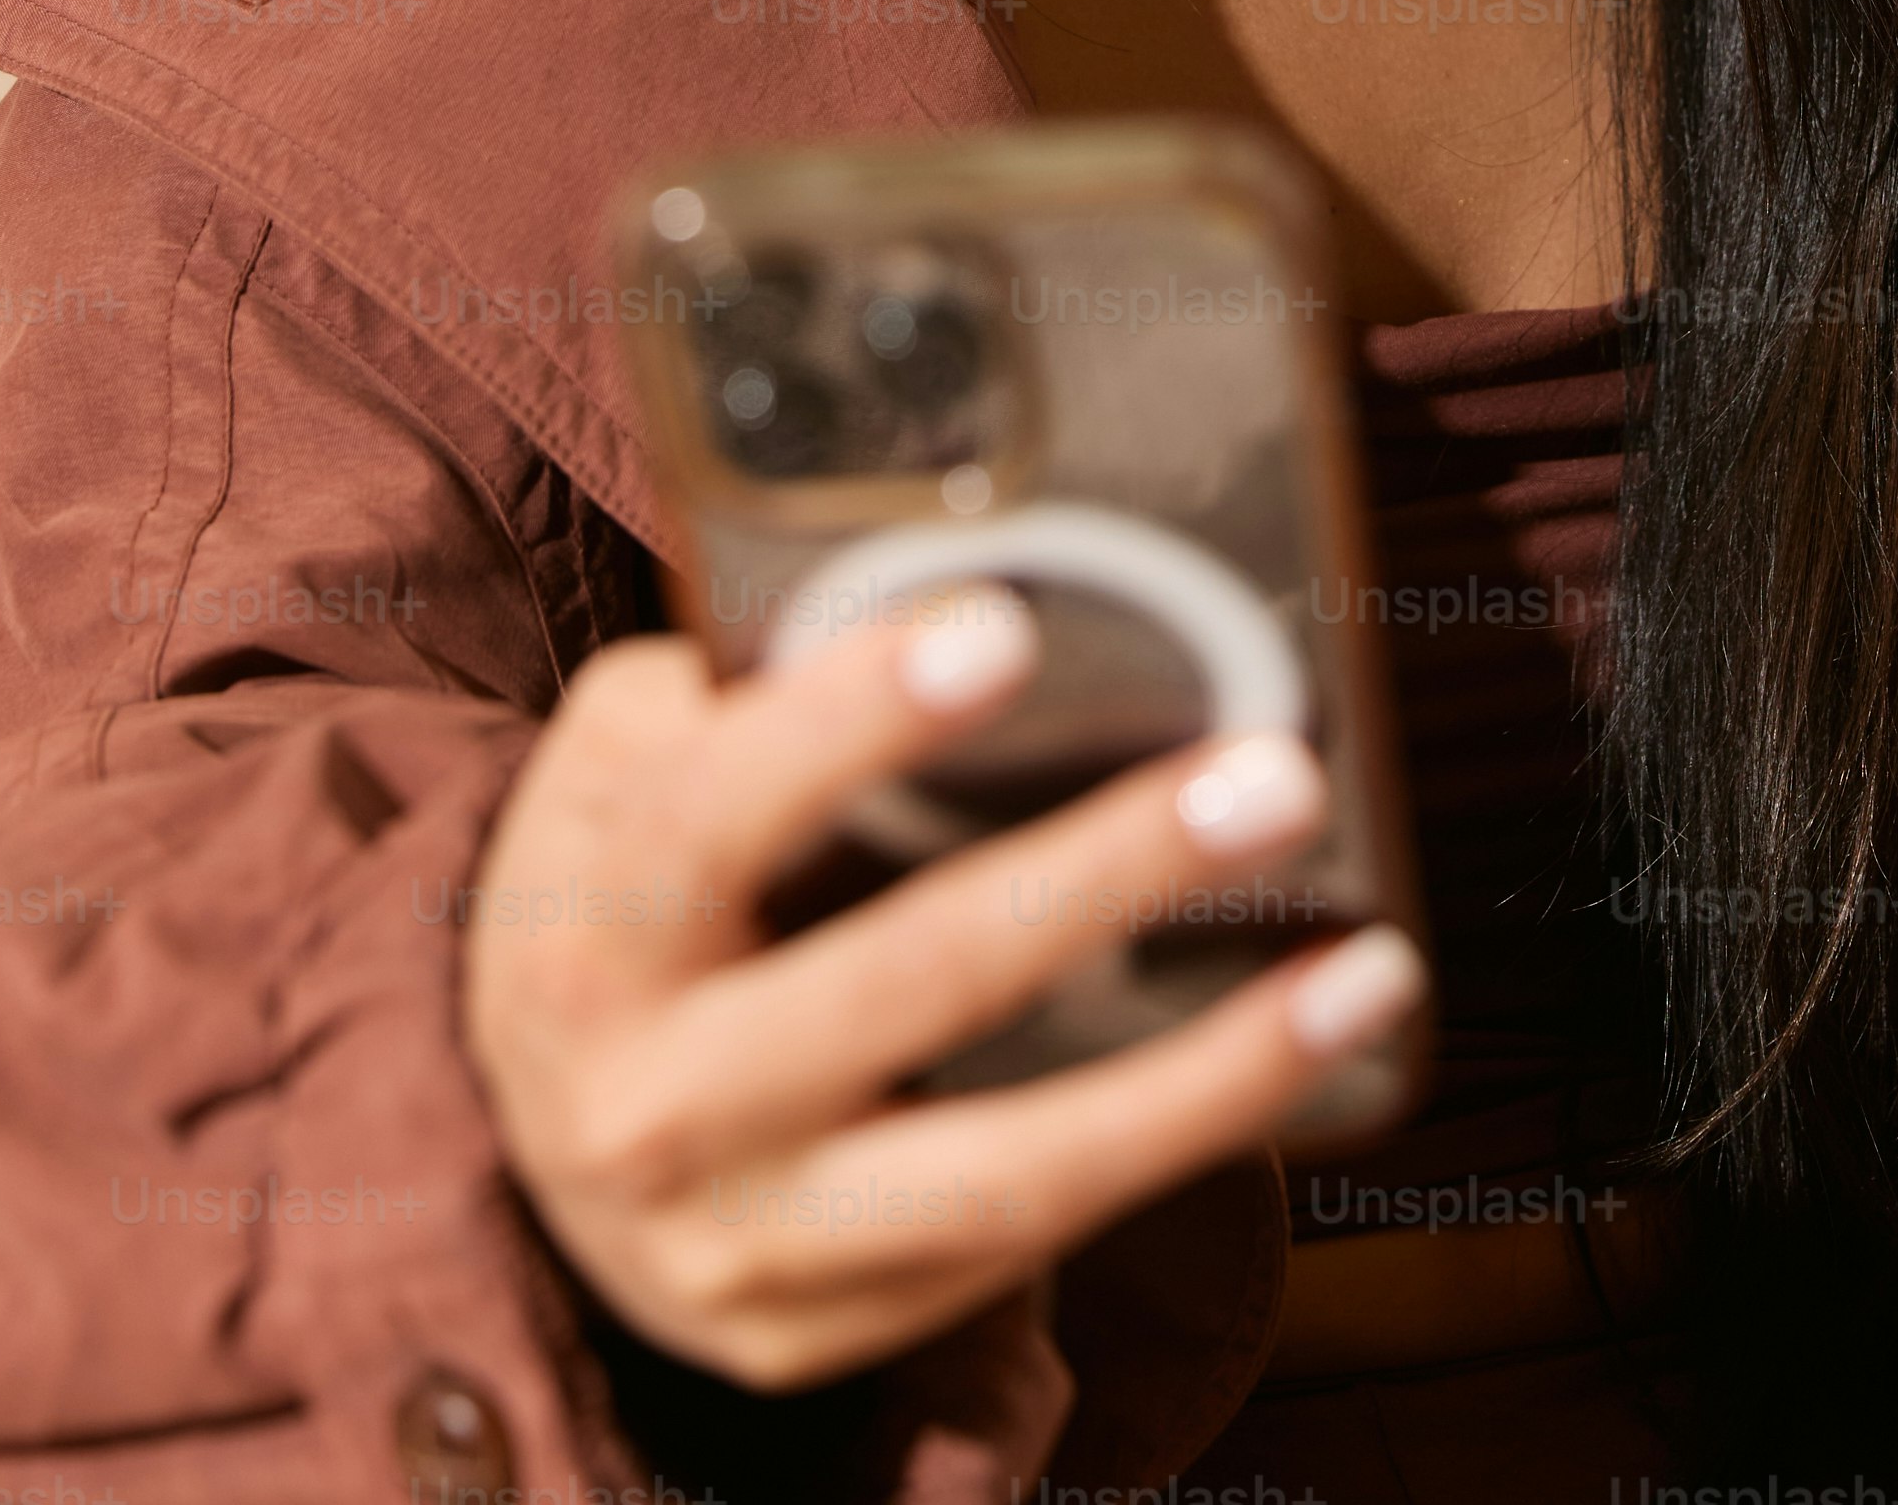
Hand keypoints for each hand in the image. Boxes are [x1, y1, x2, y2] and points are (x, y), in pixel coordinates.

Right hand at [464, 584, 1423, 1394]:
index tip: (1005, 626)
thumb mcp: (628, 768)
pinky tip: (1296, 1050)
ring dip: (1210, 1072)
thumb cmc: (624, 890)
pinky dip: (1182, 1142)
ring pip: (1007, 1168)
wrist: (536, 1141)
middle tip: (1274, 776)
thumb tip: (947, 568)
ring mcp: (745, 1244)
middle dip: (1104, 875)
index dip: (851, 719)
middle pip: (902, 987)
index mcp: (580, 932)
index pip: (711, 816)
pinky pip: (1031, 1242)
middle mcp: (652, 1109)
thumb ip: (745, 679)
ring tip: (1361, 969)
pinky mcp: (825, 1330)